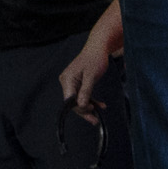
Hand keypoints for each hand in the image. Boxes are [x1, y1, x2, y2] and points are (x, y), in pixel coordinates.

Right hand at [58, 4, 124, 122]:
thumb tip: (80, 106)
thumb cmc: (95, 59)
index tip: (91, 110)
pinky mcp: (78, 83)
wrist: (98, 48)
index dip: (79, 108)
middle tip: (95, 120)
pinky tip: (100, 105)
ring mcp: (72, 83)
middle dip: (84, 111)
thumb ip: (85, 91)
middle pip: (73, 102)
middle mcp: (67, 81)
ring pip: (78, 100)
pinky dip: (91, 100)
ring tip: (98, 115)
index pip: (69, 100)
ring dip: (89, 107)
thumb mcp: (92, 76)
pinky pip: (82, 95)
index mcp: (67, 79)